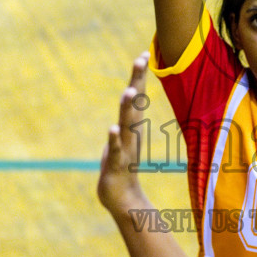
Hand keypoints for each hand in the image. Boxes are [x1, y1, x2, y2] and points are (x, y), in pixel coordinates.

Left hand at [96, 53, 151, 212]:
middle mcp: (131, 134)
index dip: (139, 77)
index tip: (144, 54)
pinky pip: (115, 150)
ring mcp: (125, 149)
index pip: (136, 98)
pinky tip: (112, 128)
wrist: (124, 202)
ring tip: (129, 90)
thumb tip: (126, 112)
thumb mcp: (122, 143)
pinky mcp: (116, 165)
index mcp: (131, 128)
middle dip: (137, 81)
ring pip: (127, 125)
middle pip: (134, 104)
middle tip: (141, 59)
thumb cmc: (120, 171)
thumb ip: (124, 126)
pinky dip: (114, 139)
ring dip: (127, 108)